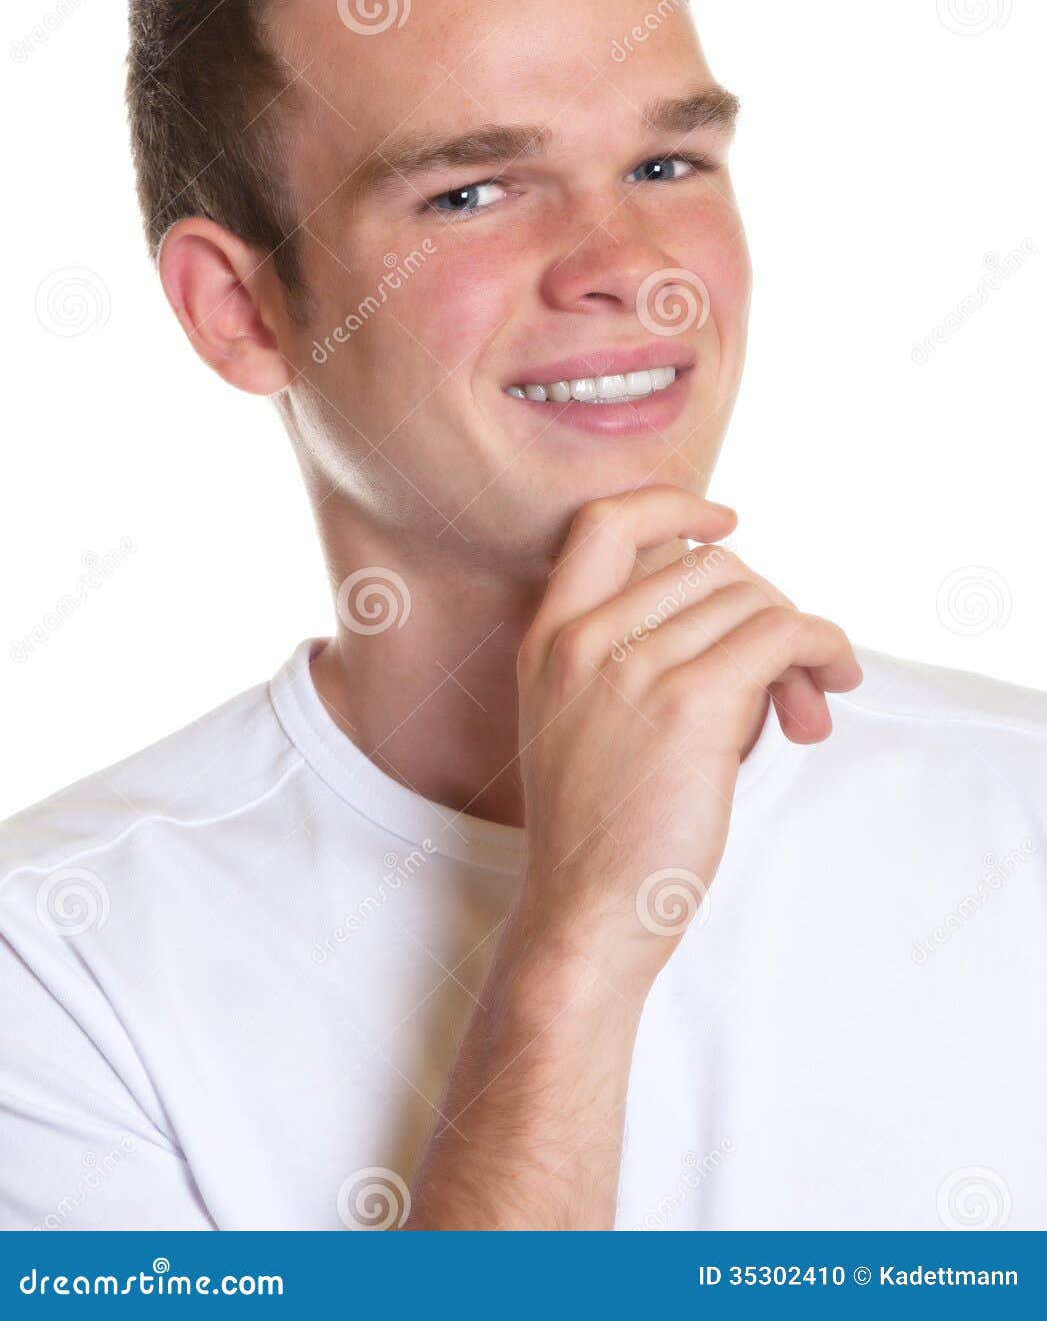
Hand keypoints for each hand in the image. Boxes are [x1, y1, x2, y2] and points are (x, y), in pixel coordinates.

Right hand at [513, 485, 861, 994]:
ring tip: (807, 709)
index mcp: (548, 638)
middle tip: (791, 677)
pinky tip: (830, 683)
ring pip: (752, 598)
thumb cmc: (601, 832)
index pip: (604, 523)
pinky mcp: (689, 704)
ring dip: (799, 641)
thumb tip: (765, 629)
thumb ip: (644, 657)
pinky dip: (822, 647)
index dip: (672, 505)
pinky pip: (782, 634)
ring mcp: (633, 668)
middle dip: (764, 606)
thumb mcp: (586, 722)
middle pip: (706, 565)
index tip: (724, 520)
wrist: (586, 915)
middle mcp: (583, 640)